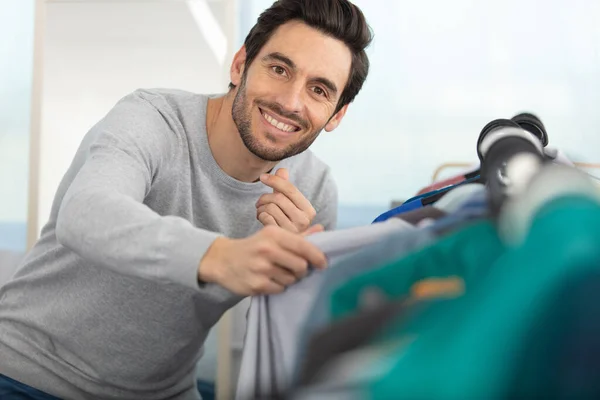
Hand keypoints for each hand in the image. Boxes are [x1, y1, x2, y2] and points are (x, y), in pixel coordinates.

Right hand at [198, 225, 326, 294]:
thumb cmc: (253, 247)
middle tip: (296, 269)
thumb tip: (321, 229)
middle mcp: (267, 249)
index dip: (317, 256)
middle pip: (301, 266)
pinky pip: (280, 289)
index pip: (303, 246)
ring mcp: (261, 268)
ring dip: (290, 279)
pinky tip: (269, 280)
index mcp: (273, 234)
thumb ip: (298, 236)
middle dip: (302, 270)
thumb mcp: (272, 236)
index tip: (323, 263)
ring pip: (291, 279)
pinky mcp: (256, 284)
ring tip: (278, 273)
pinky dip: (278, 287)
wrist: (222, 260)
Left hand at [256, 168, 316, 232]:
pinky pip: (265, 218)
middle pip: (278, 198)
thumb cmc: (285, 220)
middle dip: (265, 197)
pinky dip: (260, 215)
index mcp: (309, 210)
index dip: (275, 180)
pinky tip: (261, 218)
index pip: (290, 189)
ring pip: (270, 208)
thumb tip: (282, 170)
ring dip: (261, 207)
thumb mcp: (288, 203)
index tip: (262, 177)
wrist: (282, 245)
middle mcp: (304, 221)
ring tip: (261, 211)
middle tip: (260, 201)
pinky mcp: (280, 236)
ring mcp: (292, 231)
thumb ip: (285, 186)